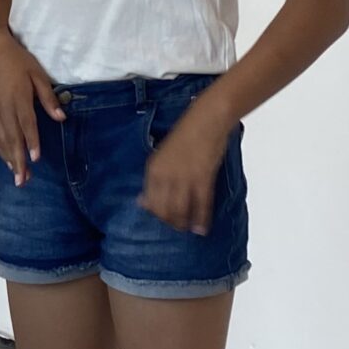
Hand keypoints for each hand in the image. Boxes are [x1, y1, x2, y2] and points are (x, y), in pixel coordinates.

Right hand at [0, 34, 64, 185]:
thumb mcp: (37, 74)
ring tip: (18, 177)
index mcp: (18, 97)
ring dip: (10, 160)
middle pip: (12, 138)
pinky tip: (7, 161)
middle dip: (18, 160)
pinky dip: (1, 150)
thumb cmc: (18, 62)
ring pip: (2, 140)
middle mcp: (5, 107)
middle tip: (24, 180)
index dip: (31, 141)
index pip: (26, 123)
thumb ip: (48, 97)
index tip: (35, 158)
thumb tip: (61, 117)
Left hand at [139, 107, 228, 235]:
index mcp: (153, 169)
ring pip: (181, 211)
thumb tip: (142, 201)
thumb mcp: (162, 155)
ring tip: (189, 229)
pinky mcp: (203, 178)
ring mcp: (184, 178)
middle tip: (177, 228)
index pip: (149, 202)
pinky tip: (203, 228)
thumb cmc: (186, 134)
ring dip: (184, 224)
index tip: (163, 221)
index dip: (156, 215)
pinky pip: (201, 205)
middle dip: (170, 222)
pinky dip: (202, 219)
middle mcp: (166, 176)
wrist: (206, 119)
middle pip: (164, 210)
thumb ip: (154, 178)